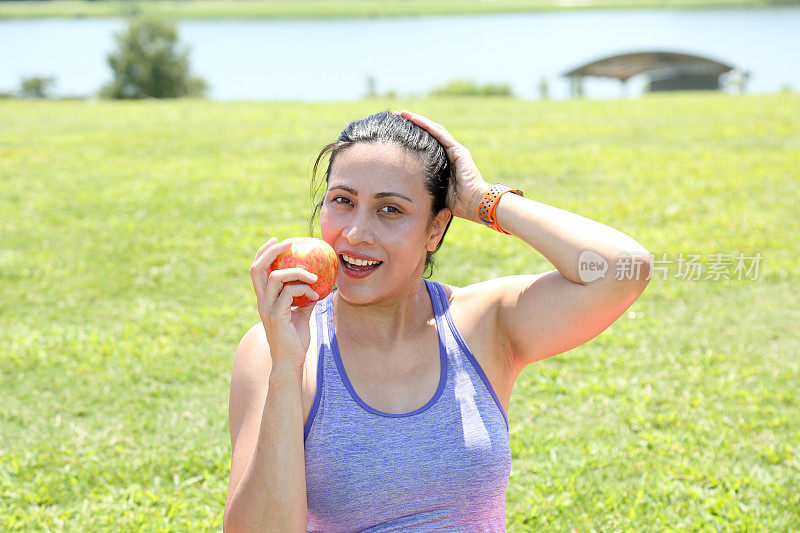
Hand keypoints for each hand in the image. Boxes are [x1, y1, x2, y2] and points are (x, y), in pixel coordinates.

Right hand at [249, 237, 319, 370]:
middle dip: (271, 252)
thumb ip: (305, 297)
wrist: (290, 362)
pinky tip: (316, 296)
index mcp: (265, 299)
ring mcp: (267, 308)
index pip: (258, 270)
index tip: (277, 240)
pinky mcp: (276, 315)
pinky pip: (289, 293)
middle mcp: (262, 301)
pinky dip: (304, 290)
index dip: (264, 252)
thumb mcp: (302, 313)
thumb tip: (320, 283)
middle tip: (288, 243)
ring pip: (275, 278)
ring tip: (314, 276)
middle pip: (257, 268)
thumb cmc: (296, 339)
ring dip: (297, 272)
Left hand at [393, 109, 489, 222]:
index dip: (412, 136)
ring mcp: (455, 150)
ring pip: (433, 130)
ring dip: (418, 120)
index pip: (426, 144)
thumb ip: (426, 184)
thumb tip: (406, 187)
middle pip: (429, 133)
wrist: (474, 204)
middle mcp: (450, 153)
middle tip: (396, 116)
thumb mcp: (435, 190)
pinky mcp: (458, 151)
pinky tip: (414, 119)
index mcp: (444, 162)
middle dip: (413, 123)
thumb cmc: (456, 203)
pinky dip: (427, 125)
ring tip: (402, 113)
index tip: (396, 130)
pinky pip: (440, 134)